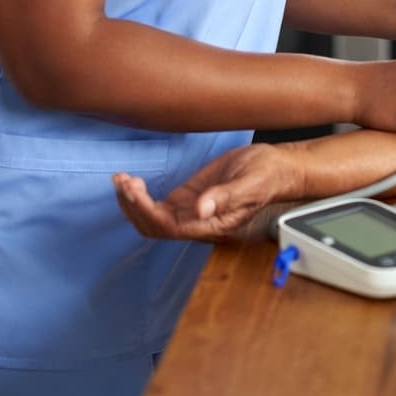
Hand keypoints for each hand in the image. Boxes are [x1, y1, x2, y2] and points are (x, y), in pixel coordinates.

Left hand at [113, 142, 302, 241]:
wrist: (276, 167)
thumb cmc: (267, 176)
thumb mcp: (250, 183)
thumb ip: (226, 198)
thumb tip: (201, 210)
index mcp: (211, 226)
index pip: (170, 227)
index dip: (148, 212)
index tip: (136, 190)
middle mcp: (197, 223)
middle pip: (153, 226)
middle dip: (133, 207)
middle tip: (123, 181)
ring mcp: (190, 211)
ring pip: (151, 217)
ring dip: (131, 202)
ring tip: (120, 179)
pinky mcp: (188, 197)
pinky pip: (157, 204)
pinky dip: (140, 195)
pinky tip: (131, 181)